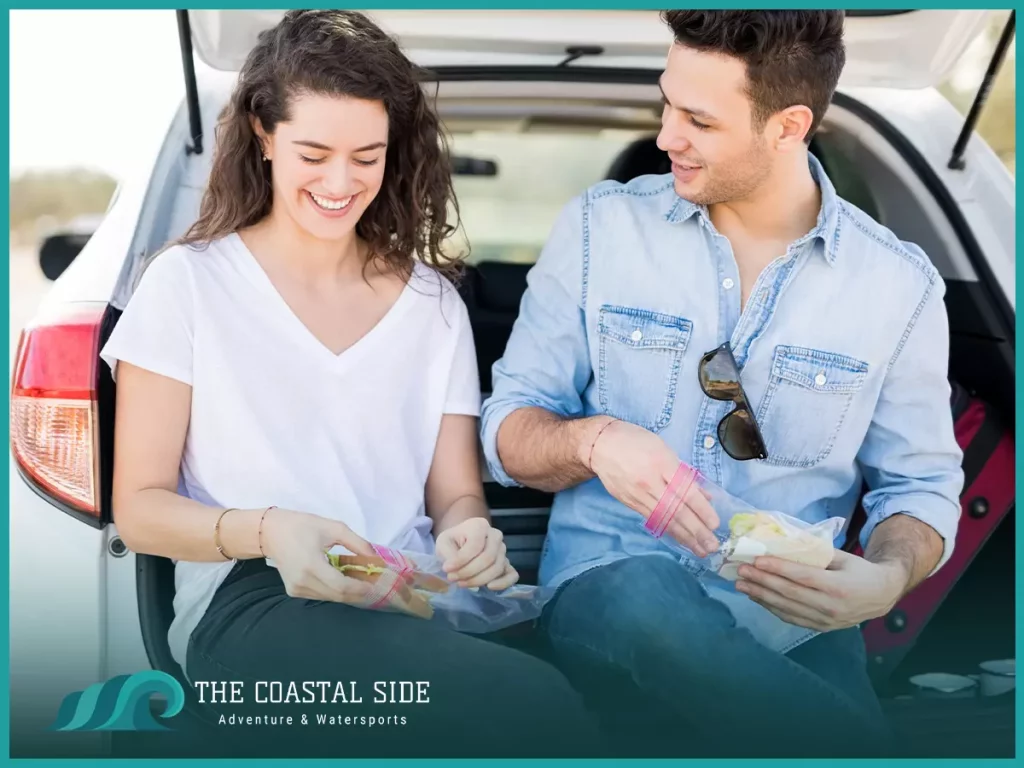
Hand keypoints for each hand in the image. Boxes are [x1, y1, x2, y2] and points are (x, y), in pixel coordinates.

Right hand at [260, 508, 381, 603]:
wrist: (271, 532)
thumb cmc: (303, 526)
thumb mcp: (333, 528)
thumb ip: (357, 543)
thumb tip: (376, 558)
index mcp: (311, 565)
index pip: (341, 586)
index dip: (360, 588)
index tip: (375, 584)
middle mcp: (302, 582)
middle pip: (337, 595)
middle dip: (357, 592)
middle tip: (372, 584)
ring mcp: (296, 589)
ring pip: (329, 597)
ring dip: (346, 592)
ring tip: (360, 581)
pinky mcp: (293, 591)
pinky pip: (319, 595)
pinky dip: (333, 590)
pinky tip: (343, 581)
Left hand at [435, 517, 518, 589]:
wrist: (461, 544)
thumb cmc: (453, 542)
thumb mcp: (443, 542)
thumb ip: (448, 553)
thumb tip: (454, 567)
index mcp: (480, 526)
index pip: (475, 545)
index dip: (461, 560)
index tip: (446, 569)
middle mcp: (495, 536)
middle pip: (488, 558)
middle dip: (469, 572)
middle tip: (452, 578)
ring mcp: (503, 550)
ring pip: (497, 568)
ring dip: (479, 580)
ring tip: (461, 583)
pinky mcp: (507, 564)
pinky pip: (512, 575)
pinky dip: (504, 583)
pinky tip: (490, 587)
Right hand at [587, 419, 719, 556]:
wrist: (600, 446)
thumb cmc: (635, 441)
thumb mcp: (663, 449)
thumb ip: (683, 473)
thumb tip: (703, 495)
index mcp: (662, 463)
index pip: (685, 490)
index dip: (701, 509)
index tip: (715, 524)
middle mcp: (650, 481)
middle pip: (676, 510)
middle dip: (697, 530)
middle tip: (713, 546)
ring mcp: (638, 495)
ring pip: (665, 519)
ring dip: (685, 537)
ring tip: (700, 550)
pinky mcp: (630, 503)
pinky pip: (653, 519)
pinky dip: (669, 530)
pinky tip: (680, 540)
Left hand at [735, 549, 909, 630]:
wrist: (882, 596)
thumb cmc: (860, 571)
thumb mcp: (843, 557)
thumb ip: (815, 553)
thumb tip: (782, 544)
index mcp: (838, 586)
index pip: (801, 577)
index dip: (777, 568)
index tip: (756, 560)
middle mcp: (830, 607)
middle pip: (789, 593)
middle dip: (762, 581)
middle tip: (740, 571)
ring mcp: (825, 620)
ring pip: (786, 608)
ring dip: (761, 596)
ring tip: (741, 584)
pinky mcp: (820, 628)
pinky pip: (791, 618)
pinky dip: (771, 607)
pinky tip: (757, 597)